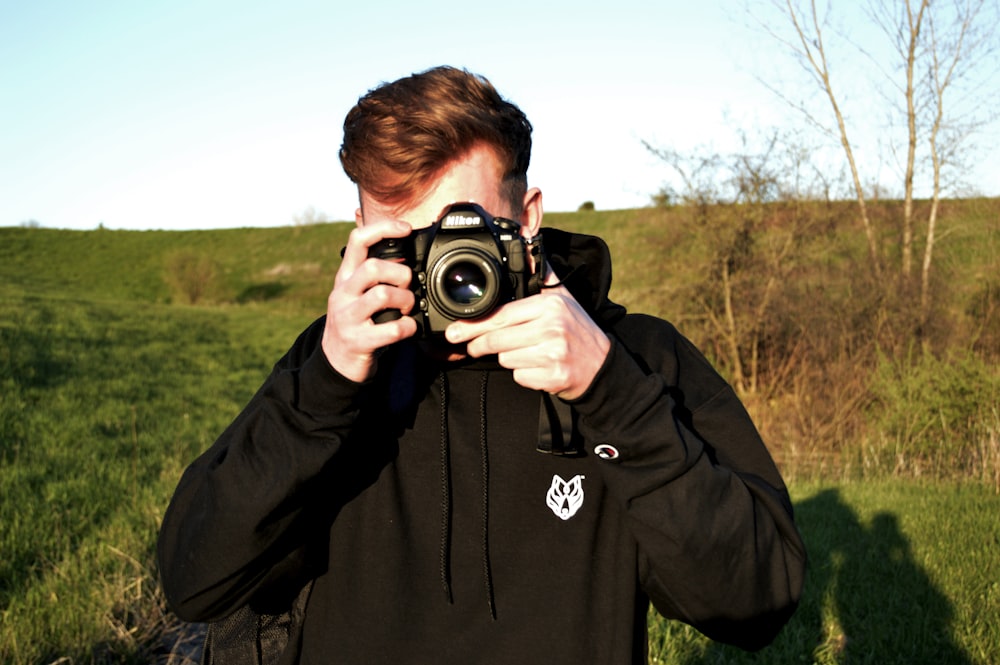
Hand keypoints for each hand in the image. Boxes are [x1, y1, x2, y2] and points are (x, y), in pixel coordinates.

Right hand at [321, 221, 417, 382]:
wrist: (336, 362)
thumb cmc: (356, 322)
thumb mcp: (356, 294)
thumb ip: (373, 275)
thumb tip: (402, 251)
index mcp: (345, 277)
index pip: (357, 240)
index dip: (383, 228)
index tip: (406, 228)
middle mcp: (342, 293)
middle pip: (372, 267)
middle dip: (400, 274)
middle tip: (408, 287)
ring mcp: (347, 318)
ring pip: (382, 295)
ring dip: (406, 300)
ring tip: (407, 309)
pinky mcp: (357, 341)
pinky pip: (391, 329)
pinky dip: (408, 328)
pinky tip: (408, 329)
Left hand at [444, 273, 609, 399]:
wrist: (602, 366)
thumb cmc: (578, 331)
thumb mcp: (563, 298)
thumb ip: (542, 274)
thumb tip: (526, 246)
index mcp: (549, 305)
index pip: (501, 315)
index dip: (474, 326)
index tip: (456, 331)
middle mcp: (552, 327)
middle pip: (497, 339)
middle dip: (478, 345)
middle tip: (471, 347)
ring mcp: (553, 353)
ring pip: (506, 359)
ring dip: (508, 359)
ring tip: (525, 353)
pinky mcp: (553, 376)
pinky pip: (520, 377)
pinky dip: (523, 375)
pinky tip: (536, 368)